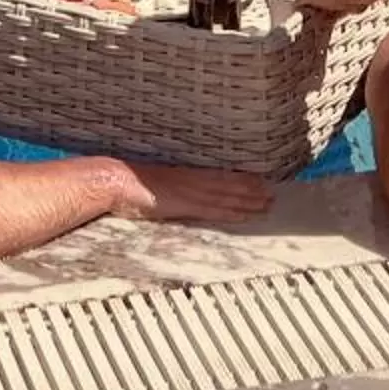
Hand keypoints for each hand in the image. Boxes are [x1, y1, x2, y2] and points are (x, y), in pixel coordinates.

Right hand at [106, 160, 272, 226]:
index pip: (219, 177)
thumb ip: (168, 191)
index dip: (240, 180)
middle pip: (228, 185)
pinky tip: (245, 215)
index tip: (258, 181)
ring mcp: (189, 191)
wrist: (115, 180)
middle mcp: (191, 180)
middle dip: (251, 190)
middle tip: (273, 194)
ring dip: (248, 201)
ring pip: (226, 196)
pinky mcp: (185, 203)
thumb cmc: (128, 184)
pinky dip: (231, 212)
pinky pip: (213, 209)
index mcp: (185, 175)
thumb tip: (174, 197)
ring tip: (266, 204)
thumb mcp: (153, 186)